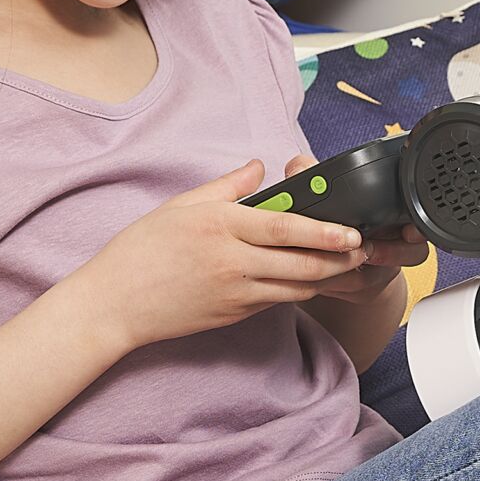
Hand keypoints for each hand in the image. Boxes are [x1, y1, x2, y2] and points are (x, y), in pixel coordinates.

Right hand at [76, 155, 414, 352]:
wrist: (114, 304)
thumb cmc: (140, 250)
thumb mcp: (182, 206)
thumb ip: (227, 186)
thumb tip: (259, 166)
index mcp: (221, 226)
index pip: (285, 228)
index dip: (325, 231)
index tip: (352, 231)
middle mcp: (233, 261)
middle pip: (302, 263)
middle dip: (341, 259)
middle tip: (365, 250)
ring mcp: (236, 292)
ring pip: (297, 287)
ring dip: (328, 278)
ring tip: (352, 266)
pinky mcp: (234, 314)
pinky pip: (277, 301)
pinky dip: (300, 291)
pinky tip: (315, 282)